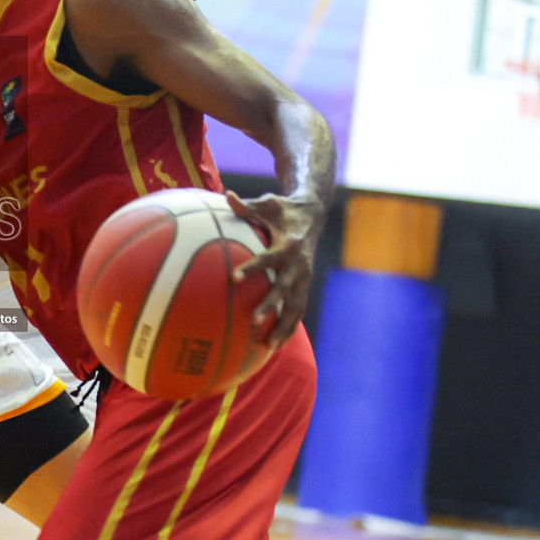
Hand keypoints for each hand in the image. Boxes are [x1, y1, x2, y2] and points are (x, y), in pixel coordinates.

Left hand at [226, 190, 323, 348]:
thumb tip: (226, 194)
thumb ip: (246, 205)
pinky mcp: (305, 285)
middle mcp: (299, 264)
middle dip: (271, 306)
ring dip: (284, 326)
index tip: (234, 278)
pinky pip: (298, 309)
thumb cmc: (283, 208)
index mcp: (288, 244)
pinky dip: (290, 327)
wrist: (313, 213)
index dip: (253, 268)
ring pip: (296, 306)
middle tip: (254, 320)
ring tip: (269, 346)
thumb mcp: (267, 203)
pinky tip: (276, 344)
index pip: (268, 258)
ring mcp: (304, 277)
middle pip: (285, 289)